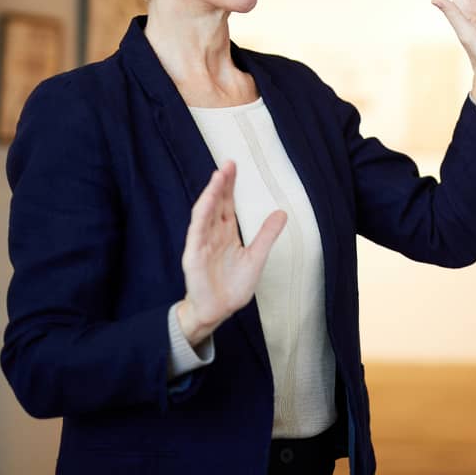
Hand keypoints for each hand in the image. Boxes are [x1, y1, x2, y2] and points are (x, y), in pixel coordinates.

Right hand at [175, 161, 285, 345]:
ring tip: (219, 177)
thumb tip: (282, 212)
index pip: (227, 204)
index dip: (230, 185)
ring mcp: (201, 243)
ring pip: (205, 213)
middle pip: (216, 203)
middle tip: (228, 163)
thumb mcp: (257, 257)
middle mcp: (212, 234)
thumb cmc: (233, 286)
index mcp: (226, 233)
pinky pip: (196, 232)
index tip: (234, 166)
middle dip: (221, 184)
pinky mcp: (193, 256)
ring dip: (211, 194)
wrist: (218, 310)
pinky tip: (207, 202)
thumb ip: (267, 235)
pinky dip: (201, 216)